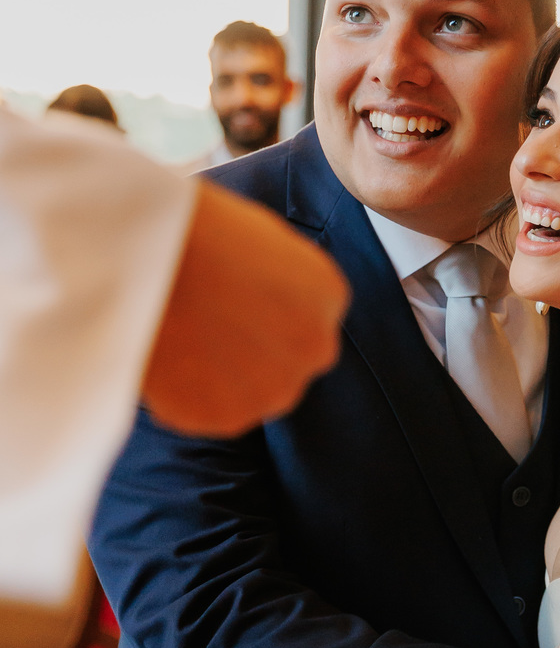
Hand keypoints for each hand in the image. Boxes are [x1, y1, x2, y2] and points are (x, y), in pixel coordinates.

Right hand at [141, 181, 349, 436]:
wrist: (143, 254)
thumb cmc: (193, 230)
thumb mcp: (262, 236)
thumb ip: (284, 278)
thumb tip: (273, 302)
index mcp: (328, 293)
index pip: (306, 319)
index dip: (260, 316)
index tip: (225, 303)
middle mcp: (316, 347)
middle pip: (284, 362)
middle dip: (246, 353)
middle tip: (198, 327)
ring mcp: (275, 388)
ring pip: (248, 394)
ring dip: (216, 378)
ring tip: (174, 339)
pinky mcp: (229, 418)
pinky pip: (206, 414)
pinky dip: (182, 398)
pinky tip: (160, 360)